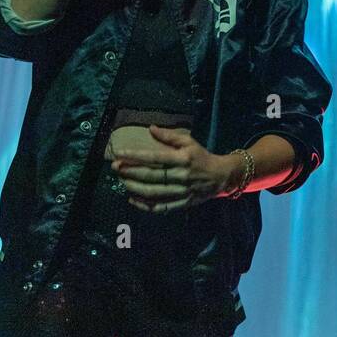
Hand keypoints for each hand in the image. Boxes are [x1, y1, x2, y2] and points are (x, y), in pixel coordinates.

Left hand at [111, 125, 245, 212]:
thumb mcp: (189, 142)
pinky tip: (132, 199)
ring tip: (121, 181)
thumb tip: (150, 128)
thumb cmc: (202, 156)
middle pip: (151, 176)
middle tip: (115, 167)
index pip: (155, 157)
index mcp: (182, 159)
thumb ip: (169, 136)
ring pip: (153, 192)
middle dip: (130, 171)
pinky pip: (160, 207)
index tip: (120, 153)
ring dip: (134, 187)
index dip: (136, 156)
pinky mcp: (182, 203)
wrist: (220, 176)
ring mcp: (181, 192)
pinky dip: (144, 205)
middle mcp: (181, 176)